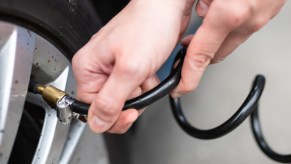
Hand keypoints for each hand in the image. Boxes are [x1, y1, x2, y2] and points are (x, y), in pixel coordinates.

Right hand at [72, 0, 193, 132]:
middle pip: (109, 105)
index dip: (112, 116)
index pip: (91, 108)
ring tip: (147, 75)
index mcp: (88, 67)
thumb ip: (112, 100)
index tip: (131, 112)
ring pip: (124, 98)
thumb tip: (97, 123)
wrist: (167, 7)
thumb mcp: (130, 68)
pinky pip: (134, 87)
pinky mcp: (129, 65)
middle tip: (141, 89)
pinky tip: (151, 73)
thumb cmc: (148, 25)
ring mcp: (114, 67)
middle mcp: (98, 68)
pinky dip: (146, 85)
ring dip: (141, 92)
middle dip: (129, 102)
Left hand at [171, 0, 285, 96]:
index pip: (201, 55)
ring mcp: (262, 16)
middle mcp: (248, 19)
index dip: (188, 75)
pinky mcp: (269, 11)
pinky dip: (229, 25)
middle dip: (199, 56)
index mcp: (229, 12)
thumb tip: (200, 10)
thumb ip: (203, 1)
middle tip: (184, 52)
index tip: (180, 86)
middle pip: (216, 54)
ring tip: (201, 26)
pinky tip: (222, 9)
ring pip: (230, 41)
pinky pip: (244, 27)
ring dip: (213, 38)